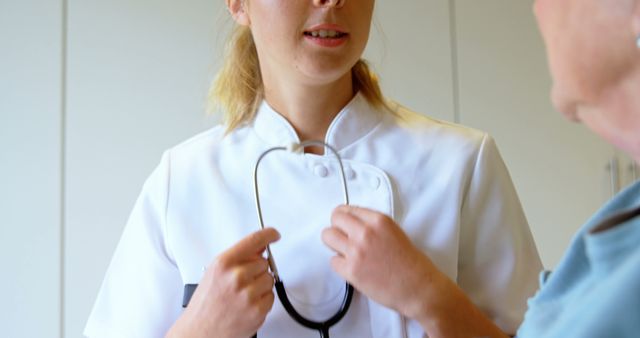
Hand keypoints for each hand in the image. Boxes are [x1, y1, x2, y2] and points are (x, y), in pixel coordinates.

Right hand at [166, 228, 279, 337]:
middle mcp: (237, 277)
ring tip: (242, 295)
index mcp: (224, 263)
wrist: (200, 331)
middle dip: (256, 271)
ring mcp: (248, 294)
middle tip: (241, 282)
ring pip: (269, 279)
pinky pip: (271, 297)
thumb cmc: (206, 303)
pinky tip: (247, 305)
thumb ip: (238, 258)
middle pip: (264, 262)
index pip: (254, 240)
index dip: (268, 234)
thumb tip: (259, 247)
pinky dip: (262, 301)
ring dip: (260, 286)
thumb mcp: (215, 272)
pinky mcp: (257, 310)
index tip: (274, 234)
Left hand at [321, 205, 443, 318]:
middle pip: (334, 219)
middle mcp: (366, 232)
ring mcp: (356, 251)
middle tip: (343, 238)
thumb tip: (353, 224)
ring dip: (334, 244)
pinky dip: (340, 265)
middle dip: (337, 228)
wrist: (419, 288)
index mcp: (378, 220)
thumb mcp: (394, 232)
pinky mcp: (351, 271)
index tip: (344, 224)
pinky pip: (332, 261)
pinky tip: (354, 268)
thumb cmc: (411, 263)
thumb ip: (372, 226)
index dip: (344, 218)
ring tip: (346, 252)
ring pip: (327, 237)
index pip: (347, 209)